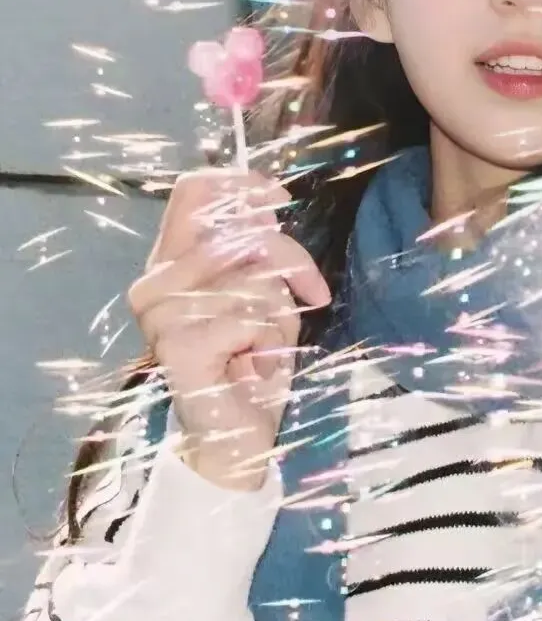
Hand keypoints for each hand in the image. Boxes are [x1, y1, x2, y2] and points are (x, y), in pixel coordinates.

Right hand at [128, 169, 330, 488]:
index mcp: (170, 260)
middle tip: (310, 292)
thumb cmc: (253, 358)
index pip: (194, 191)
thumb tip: (269, 198)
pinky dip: (271, 341)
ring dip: (281, 314)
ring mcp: (159, 314)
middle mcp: (153, 282)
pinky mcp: (176, 345)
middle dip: (290, 262)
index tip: (278, 196)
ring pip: (255, 280)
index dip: (242, 184)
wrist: (238, 436)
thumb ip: (258, 247)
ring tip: (264, 344)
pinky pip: (252, 317)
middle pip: (241, 232)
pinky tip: (253, 363)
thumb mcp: (266, 290)